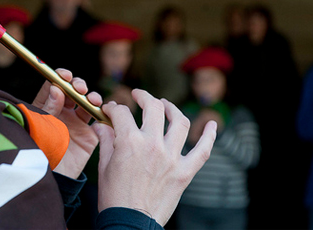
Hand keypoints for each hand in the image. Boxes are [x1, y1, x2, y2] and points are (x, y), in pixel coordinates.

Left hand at [32, 68, 101, 178]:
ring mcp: (76, 123)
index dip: (60, 77)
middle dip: (77, 85)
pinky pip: (98, 119)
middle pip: (72, 91)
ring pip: (87, 102)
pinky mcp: (89, 135)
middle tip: (79, 88)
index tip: (65, 75)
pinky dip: (102, 111)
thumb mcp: (40, 126)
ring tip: (91, 99)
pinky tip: (101, 109)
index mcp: (46, 107)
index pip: (54, 85)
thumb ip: (49, 107)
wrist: (52, 179)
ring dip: (91, 96)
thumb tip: (57, 87)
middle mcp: (62, 112)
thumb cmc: (39, 152)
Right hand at [93, 89, 216, 225]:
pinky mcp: (185, 173)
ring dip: (173, 108)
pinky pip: (202, 151)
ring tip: (166, 105)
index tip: (112, 111)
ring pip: (179, 122)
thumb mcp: (104, 166)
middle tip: (139, 96)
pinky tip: (212, 124)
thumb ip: (106, 141)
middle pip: (154, 108)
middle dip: (144, 97)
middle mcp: (153, 145)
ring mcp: (172, 158)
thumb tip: (101, 126)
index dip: (115, 108)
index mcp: (129, 142)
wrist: (130, 223)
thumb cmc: (114, 197)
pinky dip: (209, 136)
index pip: (122, 113)